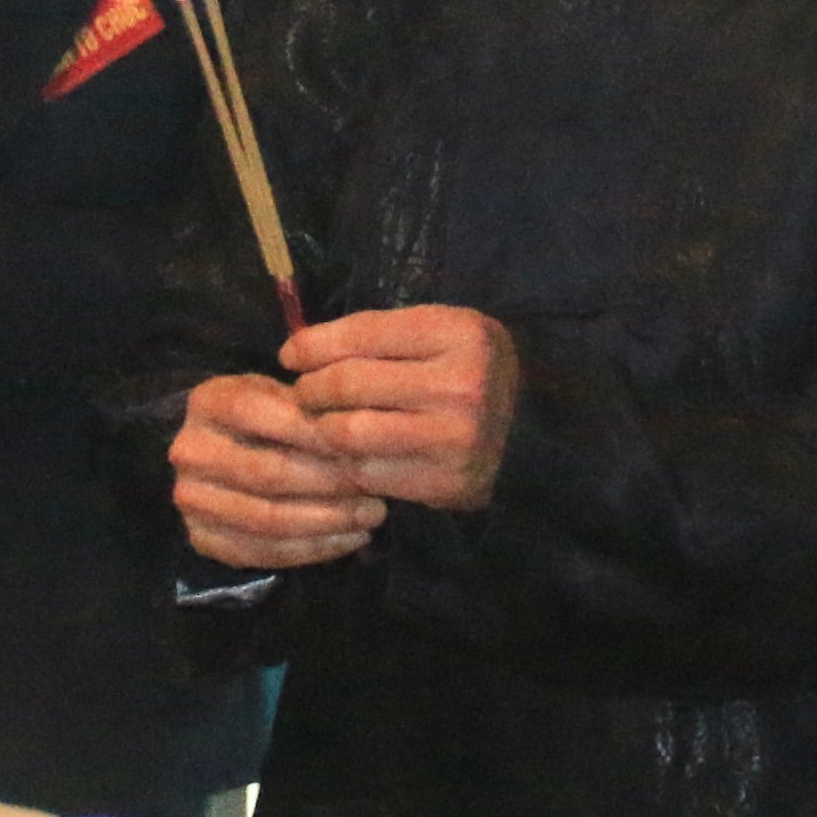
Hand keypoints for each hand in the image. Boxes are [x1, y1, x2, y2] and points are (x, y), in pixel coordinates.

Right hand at [170, 373, 382, 569]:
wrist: (227, 450)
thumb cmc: (270, 415)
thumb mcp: (285, 395)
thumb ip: (313, 411)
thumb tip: (361, 440)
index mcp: (207, 403)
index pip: (261, 417)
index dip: (315, 433)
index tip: (363, 444)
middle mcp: (188, 452)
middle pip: (269, 473)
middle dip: (331, 482)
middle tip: (376, 485)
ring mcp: (191, 500)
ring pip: (269, 519)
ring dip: (329, 521)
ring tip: (372, 515)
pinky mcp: (202, 539)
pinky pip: (264, 552)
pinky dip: (315, 549)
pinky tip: (350, 537)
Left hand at [285, 305, 521, 512]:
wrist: (526, 436)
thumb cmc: (464, 374)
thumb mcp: (434, 335)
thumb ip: (373, 336)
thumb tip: (295, 352)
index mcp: (460, 333)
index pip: (363, 334)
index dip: (314, 345)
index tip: (290, 355)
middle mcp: (463, 385)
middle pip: (349, 384)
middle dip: (311, 389)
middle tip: (303, 393)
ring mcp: (457, 438)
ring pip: (350, 433)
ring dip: (322, 428)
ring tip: (322, 422)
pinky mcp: (447, 482)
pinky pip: (367, 473)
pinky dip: (347, 463)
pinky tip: (349, 454)